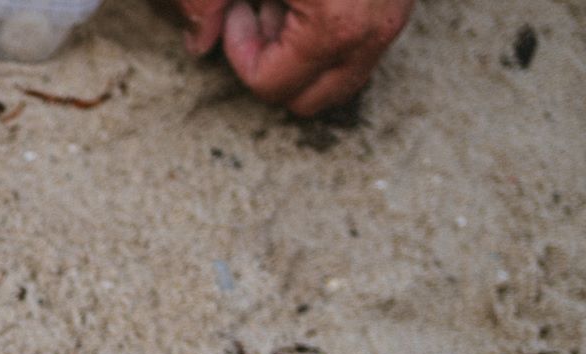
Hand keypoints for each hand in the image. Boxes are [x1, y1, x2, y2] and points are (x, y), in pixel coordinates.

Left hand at [178, 0, 412, 115]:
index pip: (271, 86)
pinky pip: (357, 46)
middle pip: (309, 99)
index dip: (240, 54)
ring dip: (298, 51)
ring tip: (280, 0)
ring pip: (336, 77)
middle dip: (271, 65)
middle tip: (253, 13)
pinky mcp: (401, 3)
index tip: (234, 13)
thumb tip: (196, 44)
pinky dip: (325, 32)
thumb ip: (204, 1)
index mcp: (337, 27)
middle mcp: (373, 30)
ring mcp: (394, 18)